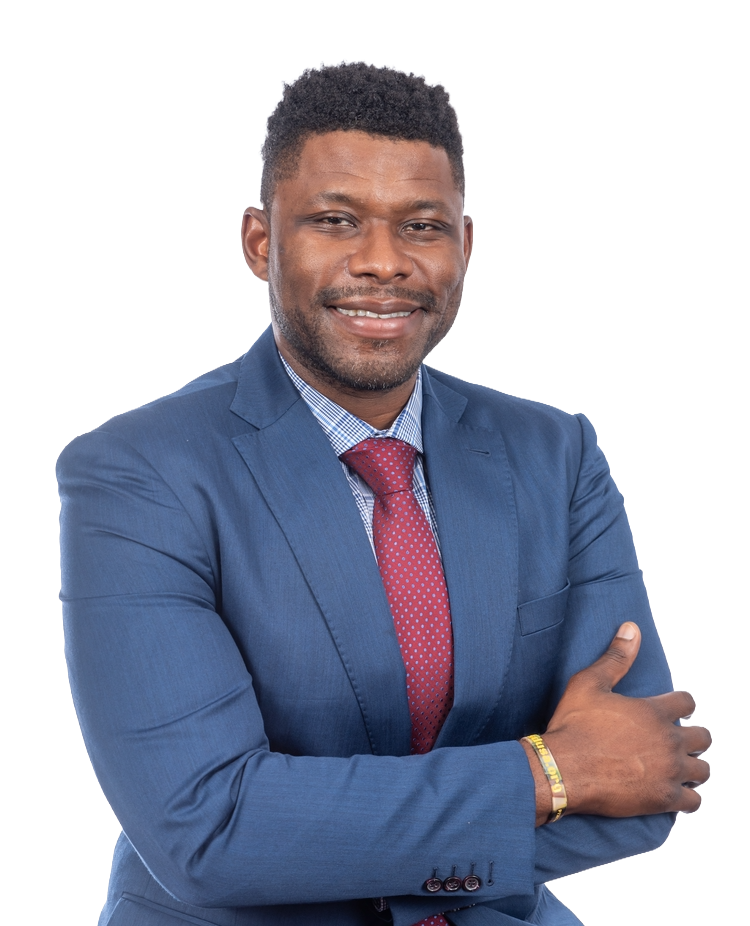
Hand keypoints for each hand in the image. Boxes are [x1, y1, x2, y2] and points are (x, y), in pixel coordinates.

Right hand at [530, 622, 710, 821]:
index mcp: (655, 711)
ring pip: (702, 771)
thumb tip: (632, 627)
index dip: (680, 705)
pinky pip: (693, 802)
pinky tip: (672, 792)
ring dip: (691, 768)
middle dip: (692, 738)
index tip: (670, 710)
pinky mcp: (663, 800)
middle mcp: (669, 741)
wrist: (562, 770)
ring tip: (675, 768)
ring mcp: (669, 772)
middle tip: (672, 741)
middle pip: (703, 738)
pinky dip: (686, 798)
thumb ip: (616, 657)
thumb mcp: (589, 683)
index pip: (688, 702)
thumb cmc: (573, 725)